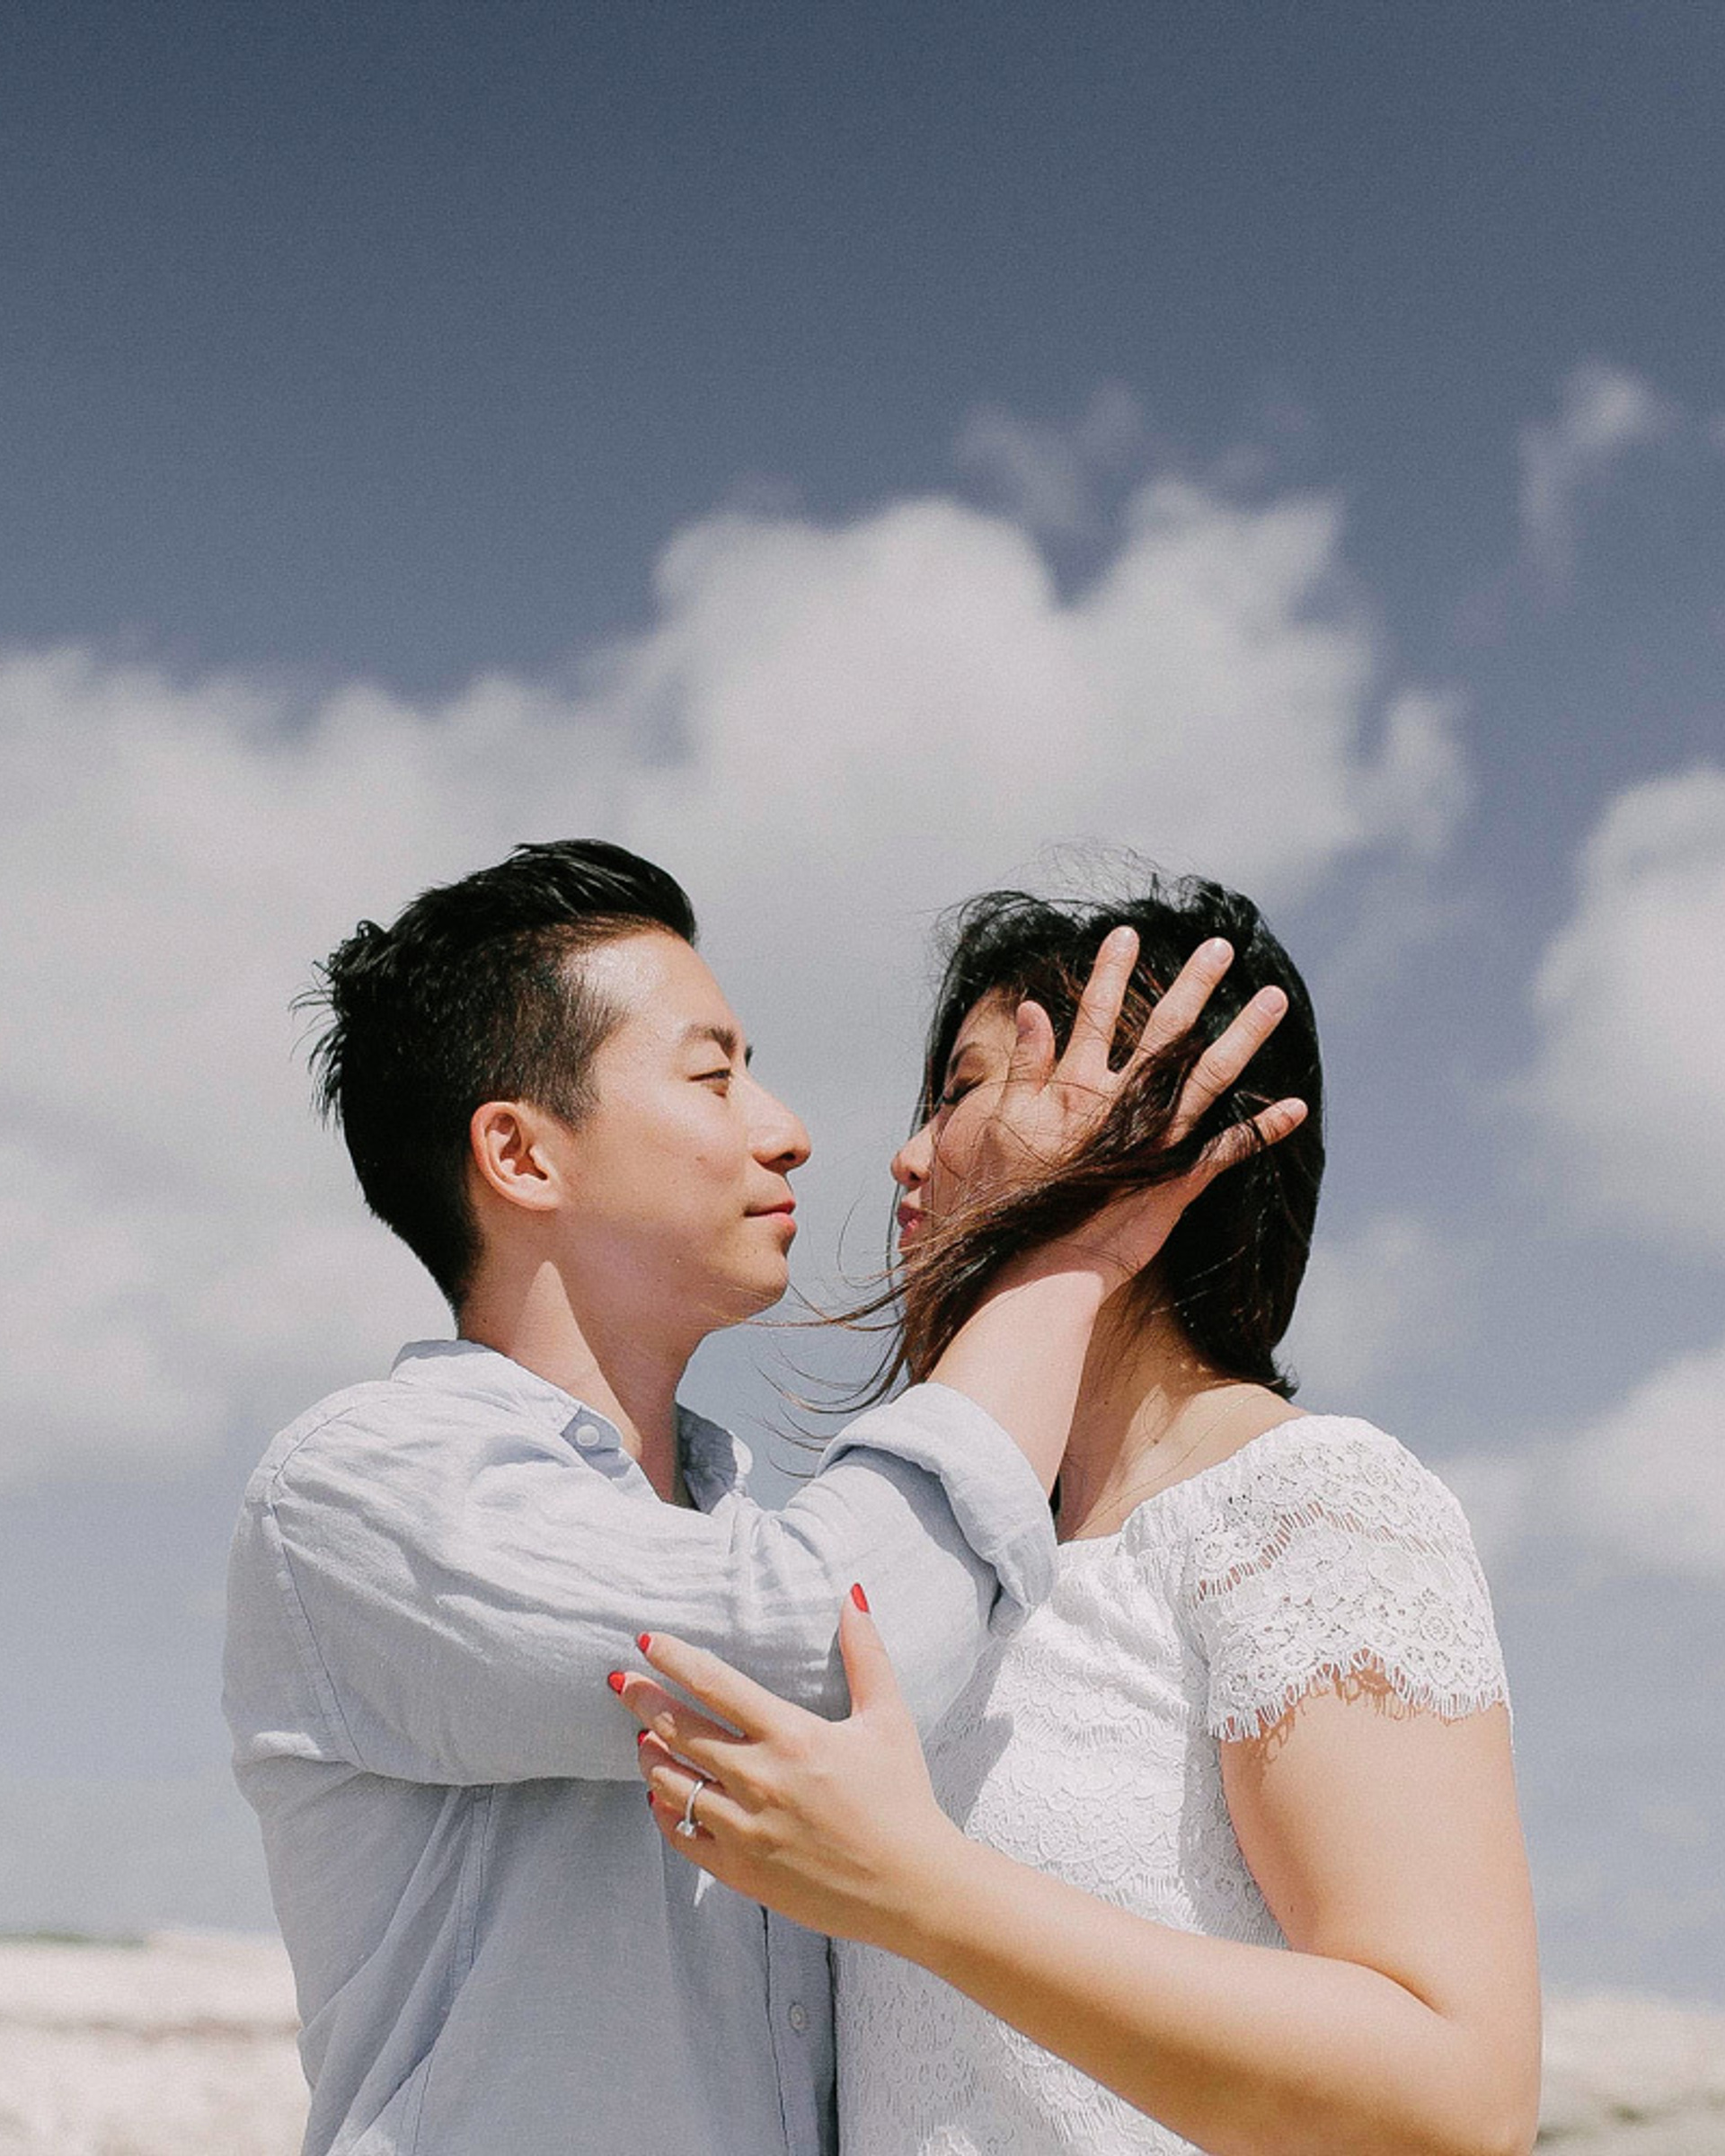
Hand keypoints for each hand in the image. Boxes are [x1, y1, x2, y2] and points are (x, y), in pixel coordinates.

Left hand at [614, 1593, 963, 1951]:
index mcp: (791, 1736)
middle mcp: (759, 1779)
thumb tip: (852, 1598)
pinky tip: (661, 1796)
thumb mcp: (889, 1718)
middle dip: (643, 1700)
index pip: (714, 1684)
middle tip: (622, 1683)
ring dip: (651, 1755)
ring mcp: (744, 1828)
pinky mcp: (740, 1870)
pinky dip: (665, 1811)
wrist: (911, 1888)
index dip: (674, 1659)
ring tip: (643, 1737)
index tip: (647, 1642)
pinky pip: (683, 1835)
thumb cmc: (902, 1798)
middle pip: (679, 1730)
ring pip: (672, 1783)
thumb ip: (866, 1654)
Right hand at [974, 927, 1304, 1289]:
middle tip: (1221, 946)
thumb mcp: (997, 1123)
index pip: (1096, 1015)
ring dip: (1245, 1035)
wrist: (1033, 1264)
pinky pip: (1231, 1149)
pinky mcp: (1178, 1179)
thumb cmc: (1004, 1197)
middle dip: (1194, 985)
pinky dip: (1265, 1129)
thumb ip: (1022, 1066)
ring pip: (1211, 1075)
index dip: (1111, 973)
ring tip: (1274, 998)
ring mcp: (1156, 1139)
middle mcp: (1123, 1103)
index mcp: (1075, 1086)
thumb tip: (1033, 1009)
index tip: (1126, 933)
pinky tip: (1296, 1107)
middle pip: (1167, 1032)